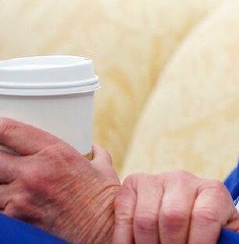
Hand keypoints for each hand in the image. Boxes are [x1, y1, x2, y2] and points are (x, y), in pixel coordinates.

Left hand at [0, 117, 119, 243]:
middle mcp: (34, 172)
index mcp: (55, 152)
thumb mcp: (103, 167)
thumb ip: (94, 153)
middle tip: (5, 163)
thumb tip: (91, 146)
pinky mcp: (16, 219)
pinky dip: (3, 204)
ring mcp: (21, 197)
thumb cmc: (104, 200)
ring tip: (11, 185)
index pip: (8, 130)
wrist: (103, 233)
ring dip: (0, 184)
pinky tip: (14, 203)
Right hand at [114, 171, 238, 243]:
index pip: (205, 216)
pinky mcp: (133, 184)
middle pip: (173, 218)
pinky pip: (125, 215)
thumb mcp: (224, 231)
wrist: (175, 211)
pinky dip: (126, 240)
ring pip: (146, 219)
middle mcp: (185, 180)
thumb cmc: (204, 227)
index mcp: (213, 192)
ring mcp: (158, 179)